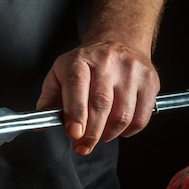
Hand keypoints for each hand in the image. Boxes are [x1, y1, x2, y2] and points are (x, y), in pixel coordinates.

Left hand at [36, 40, 159, 154]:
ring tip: (100, 136)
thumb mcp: (59, 74)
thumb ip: (48, 100)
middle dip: (91, 133)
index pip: (77, 86)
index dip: (76, 113)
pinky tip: (118, 129)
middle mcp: (107, 62)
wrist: (118, 41)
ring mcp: (131, 70)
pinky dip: (128, 131)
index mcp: (79, 60)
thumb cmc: (84, 64)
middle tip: (82, 147)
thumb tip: (39, 124)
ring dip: (109, 134)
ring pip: (123, 114)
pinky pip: (141, 117)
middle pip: (101, 104)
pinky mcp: (150, 80)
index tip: (73, 133)